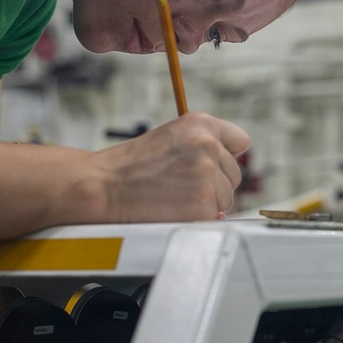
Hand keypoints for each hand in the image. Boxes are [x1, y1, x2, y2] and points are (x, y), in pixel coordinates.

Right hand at [91, 112, 249, 222]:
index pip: (240, 141)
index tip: (209, 166)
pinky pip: (213, 217)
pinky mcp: (203, 203)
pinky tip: (172, 209)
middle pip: (234, 175)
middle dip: (213, 185)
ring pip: (226, 198)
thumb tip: (226, 179)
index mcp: (201, 123)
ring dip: (205, 203)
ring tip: (172, 196)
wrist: (103, 185)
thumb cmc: (130, 166)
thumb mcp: (170, 139)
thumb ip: (201, 149)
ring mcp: (207, 174)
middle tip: (179, 186)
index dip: (224, 158)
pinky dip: (196, 218)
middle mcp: (208, 144)